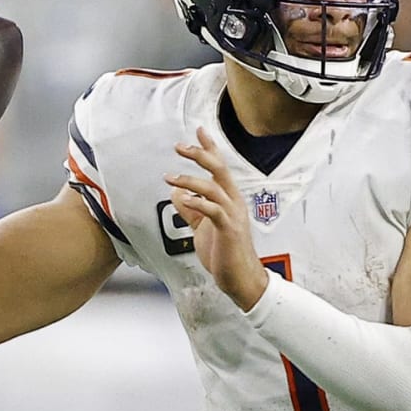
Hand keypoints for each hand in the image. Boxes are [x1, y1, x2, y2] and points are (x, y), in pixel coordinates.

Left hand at [166, 128, 267, 311]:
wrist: (240, 279)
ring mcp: (232, 215)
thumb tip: (177, 195)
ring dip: (190, 181)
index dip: (210, 148)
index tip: (199, 131)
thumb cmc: (224, 253)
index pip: (220, 167)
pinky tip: (182, 199)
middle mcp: (234, 202)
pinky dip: (197, 203)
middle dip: (200, 155)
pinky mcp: (228, 230)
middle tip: (179, 147)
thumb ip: (192, 210)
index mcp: (229, 199)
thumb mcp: (203, 227)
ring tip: (170, 178)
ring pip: (213, 188)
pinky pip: (213, 210)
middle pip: (219, 170)